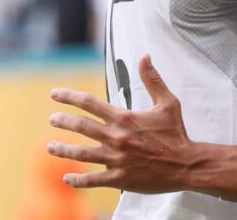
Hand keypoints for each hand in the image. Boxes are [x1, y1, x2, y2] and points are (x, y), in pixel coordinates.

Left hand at [48, 54, 193, 191]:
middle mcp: (116, 138)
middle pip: (81, 127)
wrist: (186, 164)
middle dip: (63, 121)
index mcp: (124, 118)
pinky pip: (91, 179)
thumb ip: (153, 79)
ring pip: (80, 154)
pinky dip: (77, 179)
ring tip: (50, 146)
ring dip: (63, 150)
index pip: (90, 103)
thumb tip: (144, 56)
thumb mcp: (167, 102)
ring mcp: (115, 160)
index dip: (69, 96)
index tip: (55, 94)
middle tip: (52, 119)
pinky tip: (67, 178)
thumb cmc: (177, 133)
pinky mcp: (118, 179)